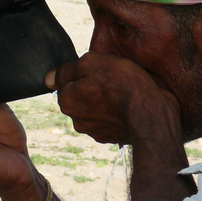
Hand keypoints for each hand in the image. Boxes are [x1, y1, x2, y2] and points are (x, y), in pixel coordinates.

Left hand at [45, 52, 180, 146]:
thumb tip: (49, 78)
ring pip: (96, 107)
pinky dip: (117, 113)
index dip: (84, 72)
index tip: (99, 71)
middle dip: (93, 87)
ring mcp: (94, 131)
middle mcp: (76, 120)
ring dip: (106, 101)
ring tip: (124, 92)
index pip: (67, 81)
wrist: (152, 115)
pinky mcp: (112, 138)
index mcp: (66, 100)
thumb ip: (68, 69)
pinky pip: (111, 119)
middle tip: (113, 79)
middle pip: (81, 95)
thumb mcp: (93, 62)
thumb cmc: (123, 84)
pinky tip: (130, 105)